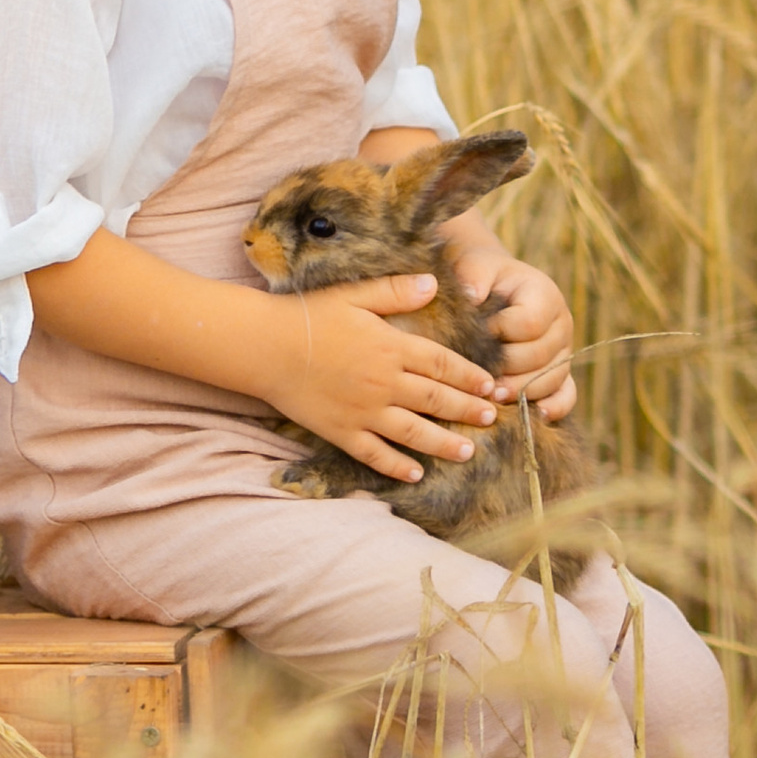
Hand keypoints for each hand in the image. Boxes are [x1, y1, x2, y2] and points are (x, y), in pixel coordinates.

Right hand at [260, 272, 502, 483]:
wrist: (265, 347)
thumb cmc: (308, 315)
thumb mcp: (354, 294)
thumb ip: (395, 291)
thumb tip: (433, 283)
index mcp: (390, 346)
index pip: (442, 363)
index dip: (469, 375)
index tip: (490, 385)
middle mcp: (384, 382)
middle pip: (436, 400)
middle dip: (467, 411)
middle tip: (491, 419)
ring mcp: (364, 411)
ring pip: (414, 432)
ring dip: (444, 443)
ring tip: (468, 451)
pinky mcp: (342, 432)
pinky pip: (375, 454)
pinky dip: (397, 466)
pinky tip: (415, 473)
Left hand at [443, 218, 577, 420]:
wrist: (492, 287)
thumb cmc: (482, 277)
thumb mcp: (475, 265)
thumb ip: (474, 276)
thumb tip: (473, 297)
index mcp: (545, 295)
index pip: (529, 323)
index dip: (500, 333)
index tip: (474, 334)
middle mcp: (562, 324)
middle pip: (541, 356)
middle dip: (507, 369)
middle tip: (479, 380)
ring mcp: (564, 351)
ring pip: (552, 379)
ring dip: (522, 392)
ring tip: (493, 397)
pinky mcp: (561, 372)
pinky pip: (567, 395)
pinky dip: (554, 408)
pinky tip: (533, 414)